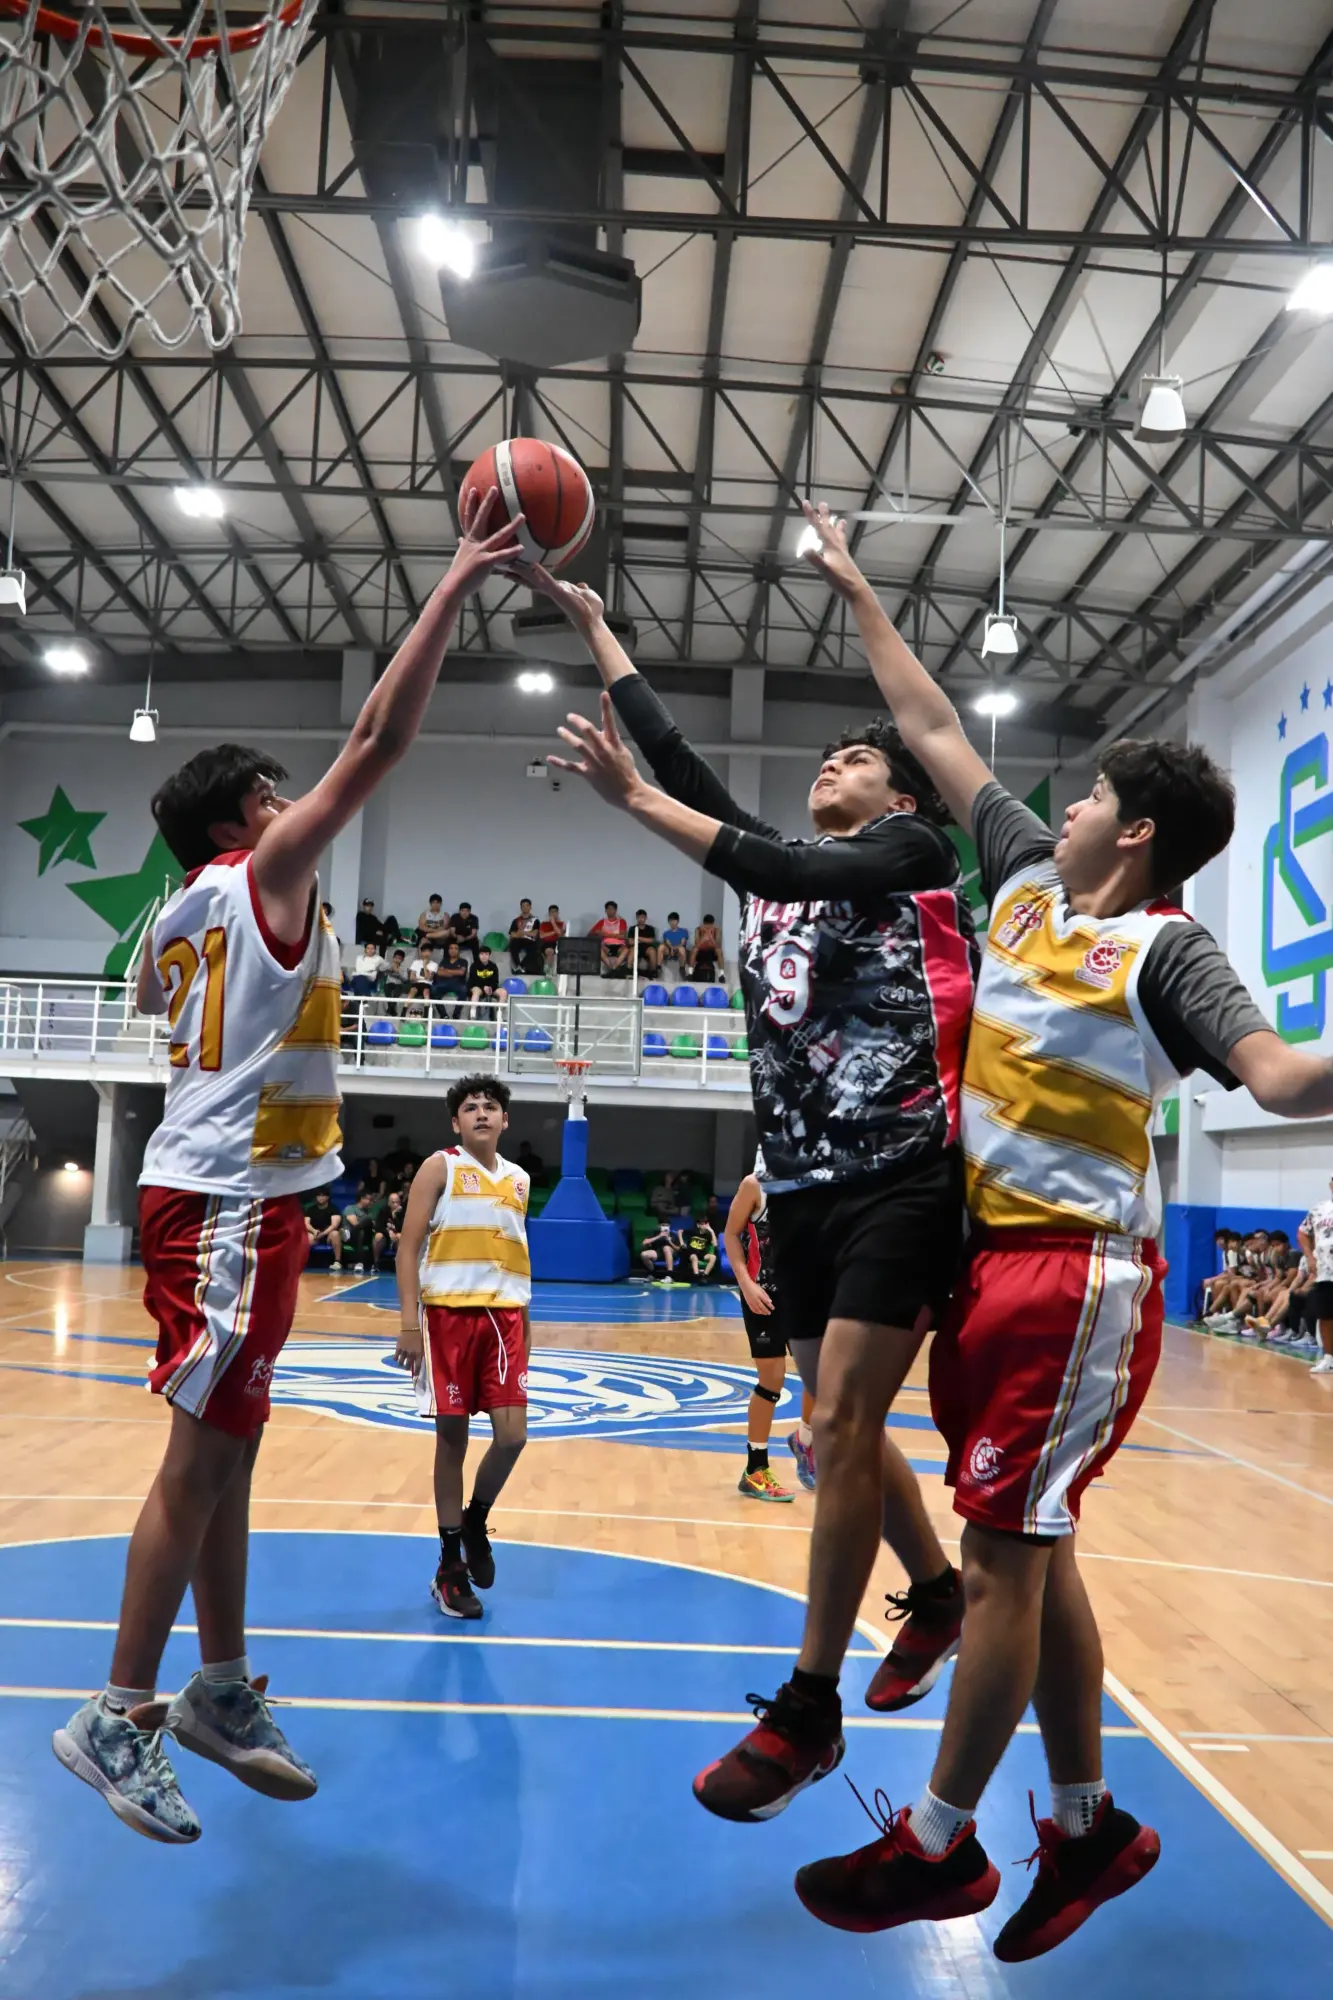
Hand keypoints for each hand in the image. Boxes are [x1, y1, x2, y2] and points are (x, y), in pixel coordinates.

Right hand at [394, 1322, 423, 1374]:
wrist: (411, 1327)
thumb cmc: (418, 1335)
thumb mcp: (422, 1345)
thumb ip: (420, 1353)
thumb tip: (418, 1361)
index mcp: (419, 1353)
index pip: (418, 1365)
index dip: (417, 1372)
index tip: (416, 1376)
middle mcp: (411, 1354)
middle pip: (408, 1366)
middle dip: (407, 1368)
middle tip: (406, 1368)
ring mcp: (404, 1351)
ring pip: (401, 1363)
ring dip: (401, 1364)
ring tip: (401, 1364)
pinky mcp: (398, 1348)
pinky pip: (396, 1357)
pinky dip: (396, 1359)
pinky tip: (396, 1358)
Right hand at [445, 486, 525, 596]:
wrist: (453, 587)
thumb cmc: (459, 575)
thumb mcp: (460, 556)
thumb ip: (462, 547)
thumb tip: (459, 539)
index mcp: (468, 541)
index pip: (469, 518)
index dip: (472, 503)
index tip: (474, 490)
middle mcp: (474, 542)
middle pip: (481, 518)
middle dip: (488, 502)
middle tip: (494, 488)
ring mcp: (480, 551)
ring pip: (499, 535)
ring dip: (512, 526)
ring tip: (523, 517)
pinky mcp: (486, 562)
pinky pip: (502, 555)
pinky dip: (512, 552)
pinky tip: (522, 548)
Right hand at [510, 562, 604, 630]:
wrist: (593, 621)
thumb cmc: (591, 610)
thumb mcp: (586, 594)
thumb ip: (581, 589)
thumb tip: (582, 585)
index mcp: (558, 590)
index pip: (539, 581)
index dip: (528, 575)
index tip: (517, 569)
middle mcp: (553, 591)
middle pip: (532, 580)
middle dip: (518, 574)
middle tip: (505, 566)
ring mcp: (555, 592)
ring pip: (535, 580)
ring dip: (524, 571)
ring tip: (512, 563)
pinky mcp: (559, 592)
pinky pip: (548, 581)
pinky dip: (541, 573)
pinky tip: (533, 565)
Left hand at [549, 693, 643, 809]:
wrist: (630, 793)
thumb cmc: (628, 773)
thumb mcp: (623, 753)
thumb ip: (610, 742)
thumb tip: (600, 733)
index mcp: (614, 745)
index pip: (610, 722)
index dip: (606, 707)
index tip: (604, 694)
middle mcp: (604, 751)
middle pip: (589, 731)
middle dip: (578, 722)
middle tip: (570, 716)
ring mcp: (595, 763)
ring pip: (578, 746)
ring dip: (568, 736)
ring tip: (560, 730)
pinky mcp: (588, 774)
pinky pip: (571, 767)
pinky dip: (559, 762)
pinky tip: (550, 758)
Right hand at [740, 1279, 772, 1315]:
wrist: (746, 1286)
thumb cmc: (754, 1287)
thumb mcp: (761, 1289)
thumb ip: (766, 1295)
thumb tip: (770, 1301)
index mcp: (760, 1295)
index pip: (766, 1302)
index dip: (770, 1306)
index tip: (773, 1308)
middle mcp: (756, 1299)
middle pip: (762, 1307)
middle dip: (766, 1311)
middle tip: (769, 1313)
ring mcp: (752, 1302)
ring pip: (757, 1309)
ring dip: (762, 1312)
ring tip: (765, 1314)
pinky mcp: (749, 1303)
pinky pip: (753, 1309)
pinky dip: (756, 1312)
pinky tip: (759, 1313)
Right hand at [798, 499, 868, 602]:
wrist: (857, 590)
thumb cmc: (841, 581)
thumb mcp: (826, 571)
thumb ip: (816, 559)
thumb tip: (805, 548)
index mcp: (831, 547)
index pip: (819, 528)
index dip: (811, 515)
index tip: (805, 502)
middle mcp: (837, 547)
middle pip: (829, 528)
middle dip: (824, 516)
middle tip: (822, 503)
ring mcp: (842, 553)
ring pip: (838, 535)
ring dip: (836, 526)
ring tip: (840, 519)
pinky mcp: (845, 560)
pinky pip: (842, 545)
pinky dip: (841, 540)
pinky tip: (841, 544)